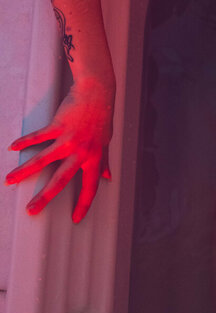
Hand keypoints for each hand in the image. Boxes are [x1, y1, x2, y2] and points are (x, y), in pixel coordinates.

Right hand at [5, 79, 113, 223]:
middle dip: (45, 196)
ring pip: (44, 160)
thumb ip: (104, 162)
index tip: (76, 219)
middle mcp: (81, 152)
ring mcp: (69, 139)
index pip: (90, 187)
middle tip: (31, 210)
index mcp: (94, 158)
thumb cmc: (101, 118)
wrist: (97, 93)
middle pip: (61, 179)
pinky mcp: (58, 126)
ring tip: (10, 180)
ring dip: (24, 171)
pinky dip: (25, 142)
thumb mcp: (105, 142)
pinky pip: (38, 137)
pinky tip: (13, 148)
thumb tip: (107, 178)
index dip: (84, 204)